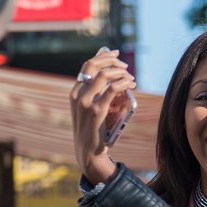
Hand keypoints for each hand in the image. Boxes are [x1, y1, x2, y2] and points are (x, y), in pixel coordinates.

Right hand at [70, 49, 136, 183]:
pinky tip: (131, 85)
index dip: (103, 56)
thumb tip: (112, 77)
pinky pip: (112, 89)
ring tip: (131, 78)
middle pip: (94, 65)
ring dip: (120, 72)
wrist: (88, 152)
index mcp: (74, 92)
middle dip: (112, 61)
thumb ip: (97, 95)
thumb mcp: (90, 110)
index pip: (87, 65)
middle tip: (126, 67)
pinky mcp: (96, 111)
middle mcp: (77, 95)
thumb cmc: (93, 131)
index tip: (116, 54)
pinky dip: (123, 83)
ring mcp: (85, 102)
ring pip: (104, 74)